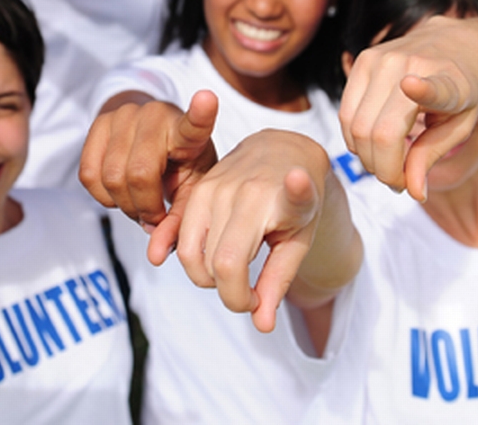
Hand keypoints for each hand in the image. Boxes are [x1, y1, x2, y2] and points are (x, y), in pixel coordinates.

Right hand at [80, 91, 218, 262]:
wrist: (152, 130)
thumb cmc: (179, 162)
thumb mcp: (190, 188)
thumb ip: (179, 222)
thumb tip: (155, 256)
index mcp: (186, 131)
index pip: (195, 122)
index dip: (201, 112)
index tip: (207, 99)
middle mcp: (155, 116)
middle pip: (138, 174)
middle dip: (144, 207)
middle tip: (155, 216)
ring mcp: (124, 115)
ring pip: (111, 177)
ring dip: (124, 205)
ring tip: (140, 205)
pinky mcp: (99, 122)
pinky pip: (88, 174)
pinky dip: (102, 196)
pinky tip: (120, 192)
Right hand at [176, 130, 328, 332]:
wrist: (281, 152)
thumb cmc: (295, 200)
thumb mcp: (299, 238)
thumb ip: (279, 280)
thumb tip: (261, 325)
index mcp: (270, 199)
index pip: (249, 243)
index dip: (276, 216)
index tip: (296, 182)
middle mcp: (235, 190)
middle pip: (217, 266)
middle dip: (233, 295)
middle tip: (252, 293)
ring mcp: (209, 189)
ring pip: (190, 256)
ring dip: (208, 279)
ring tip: (234, 274)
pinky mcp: (194, 191)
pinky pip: (178, 239)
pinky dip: (191, 261)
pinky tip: (211, 263)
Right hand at [338, 15, 477, 201]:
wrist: (455, 44)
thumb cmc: (461, 90)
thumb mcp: (460, 126)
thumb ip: (432, 155)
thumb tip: (413, 192)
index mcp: (446, 80)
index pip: (432, 88)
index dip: (422, 90)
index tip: (410, 85)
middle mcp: (407, 64)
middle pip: (375, 132)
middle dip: (383, 169)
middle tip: (400, 182)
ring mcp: (378, 59)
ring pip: (353, 126)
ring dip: (367, 157)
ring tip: (389, 164)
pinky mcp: (361, 60)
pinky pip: (345, 114)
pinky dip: (356, 139)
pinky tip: (377, 143)